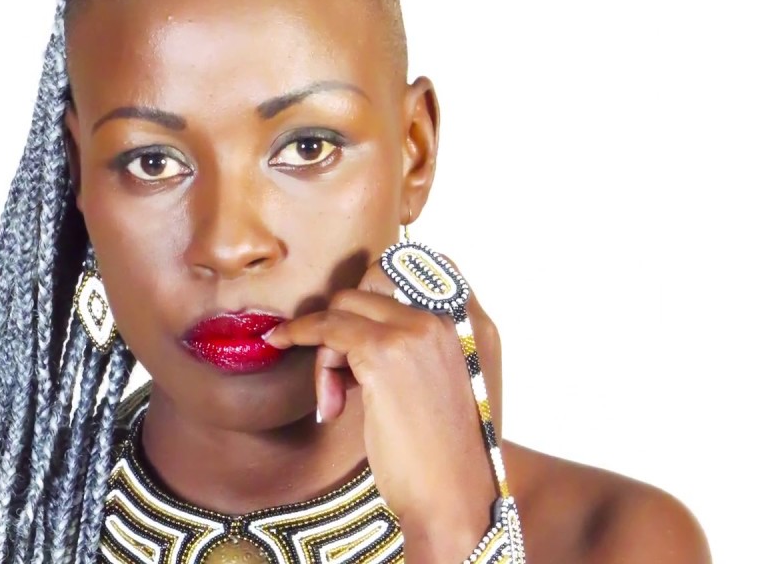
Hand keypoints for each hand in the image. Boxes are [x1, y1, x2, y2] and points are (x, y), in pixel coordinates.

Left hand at [263, 251, 504, 563]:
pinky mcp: (384, 353)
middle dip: (345, 325)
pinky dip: (299, 334)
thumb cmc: (445, 455)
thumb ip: (420, 347)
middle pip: (371, 286)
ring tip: (334, 399)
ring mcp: (418, 331)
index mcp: (475, 322)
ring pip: (344, 306)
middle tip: (340, 378)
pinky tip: (288, 349)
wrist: (454, 499)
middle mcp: (451, 316)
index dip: (377, 288)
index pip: (419, 264)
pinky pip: (325, 326)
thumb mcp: (449, 384)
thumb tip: (357, 328)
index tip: (354, 318)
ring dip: (326, 348)